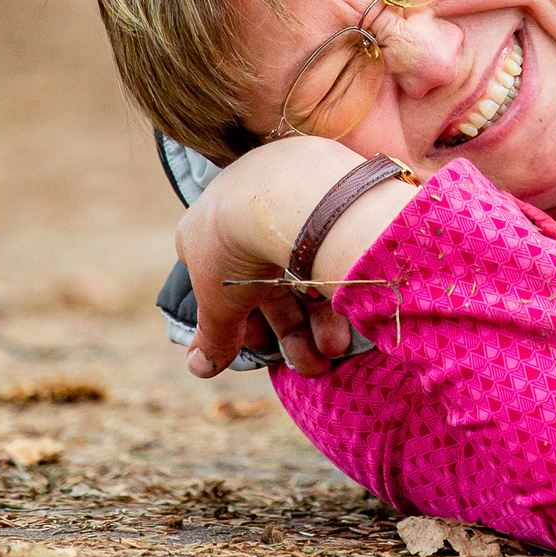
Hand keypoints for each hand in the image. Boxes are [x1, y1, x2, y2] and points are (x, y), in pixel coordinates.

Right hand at [174, 135, 364, 378]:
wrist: (286, 189)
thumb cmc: (235, 247)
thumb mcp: (219, 301)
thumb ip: (213, 335)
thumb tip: (199, 367)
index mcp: (206, 231)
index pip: (227, 290)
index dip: (246, 326)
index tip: (267, 353)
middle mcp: (244, 212)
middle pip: (272, 286)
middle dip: (294, 333)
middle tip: (316, 366)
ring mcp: (285, 200)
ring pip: (306, 270)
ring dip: (321, 318)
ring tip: (339, 349)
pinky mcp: (326, 194)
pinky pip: (331, 247)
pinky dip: (340, 280)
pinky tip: (356, 312)